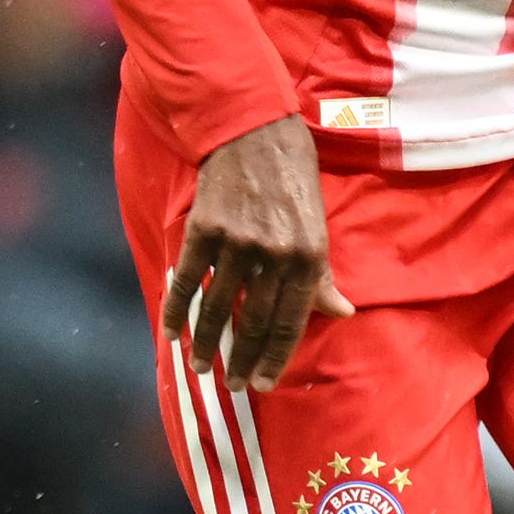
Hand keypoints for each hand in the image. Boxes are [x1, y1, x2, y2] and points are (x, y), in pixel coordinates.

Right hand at [162, 115, 354, 390]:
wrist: (253, 127)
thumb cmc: (292, 174)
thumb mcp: (318, 223)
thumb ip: (322, 273)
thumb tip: (342, 312)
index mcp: (309, 255)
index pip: (292, 320)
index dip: (277, 355)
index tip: (265, 381)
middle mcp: (276, 253)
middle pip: (256, 321)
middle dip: (243, 359)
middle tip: (234, 386)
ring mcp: (239, 242)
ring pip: (221, 307)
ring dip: (208, 343)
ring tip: (202, 367)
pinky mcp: (206, 229)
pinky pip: (189, 279)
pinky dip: (177, 308)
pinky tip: (171, 331)